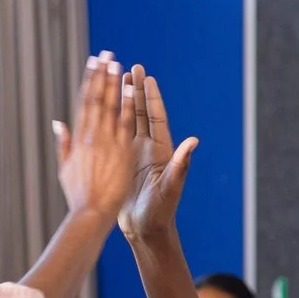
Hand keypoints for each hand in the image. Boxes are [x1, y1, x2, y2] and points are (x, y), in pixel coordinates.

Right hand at [53, 53, 144, 220]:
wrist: (91, 216)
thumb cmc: (79, 197)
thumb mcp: (66, 170)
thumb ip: (64, 145)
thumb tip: (58, 123)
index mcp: (81, 140)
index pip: (86, 103)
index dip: (90, 82)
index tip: (92, 64)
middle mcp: (93, 137)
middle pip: (98, 100)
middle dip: (102, 76)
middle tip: (105, 53)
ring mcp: (107, 143)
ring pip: (110, 107)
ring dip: (113, 84)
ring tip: (116, 62)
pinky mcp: (121, 151)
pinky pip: (124, 124)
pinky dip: (126, 105)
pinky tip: (129, 87)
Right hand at [119, 73, 197, 245]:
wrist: (146, 230)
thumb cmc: (161, 211)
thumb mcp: (171, 187)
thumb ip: (181, 164)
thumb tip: (194, 142)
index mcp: (162, 151)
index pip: (155, 117)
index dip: (151, 97)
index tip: (147, 77)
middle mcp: (149, 149)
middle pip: (142, 113)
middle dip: (137, 90)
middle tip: (131, 67)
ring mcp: (136, 154)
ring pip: (129, 121)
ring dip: (124, 101)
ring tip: (118, 80)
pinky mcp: (124, 163)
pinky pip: (118, 136)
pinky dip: (112, 121)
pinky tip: (104, 109)